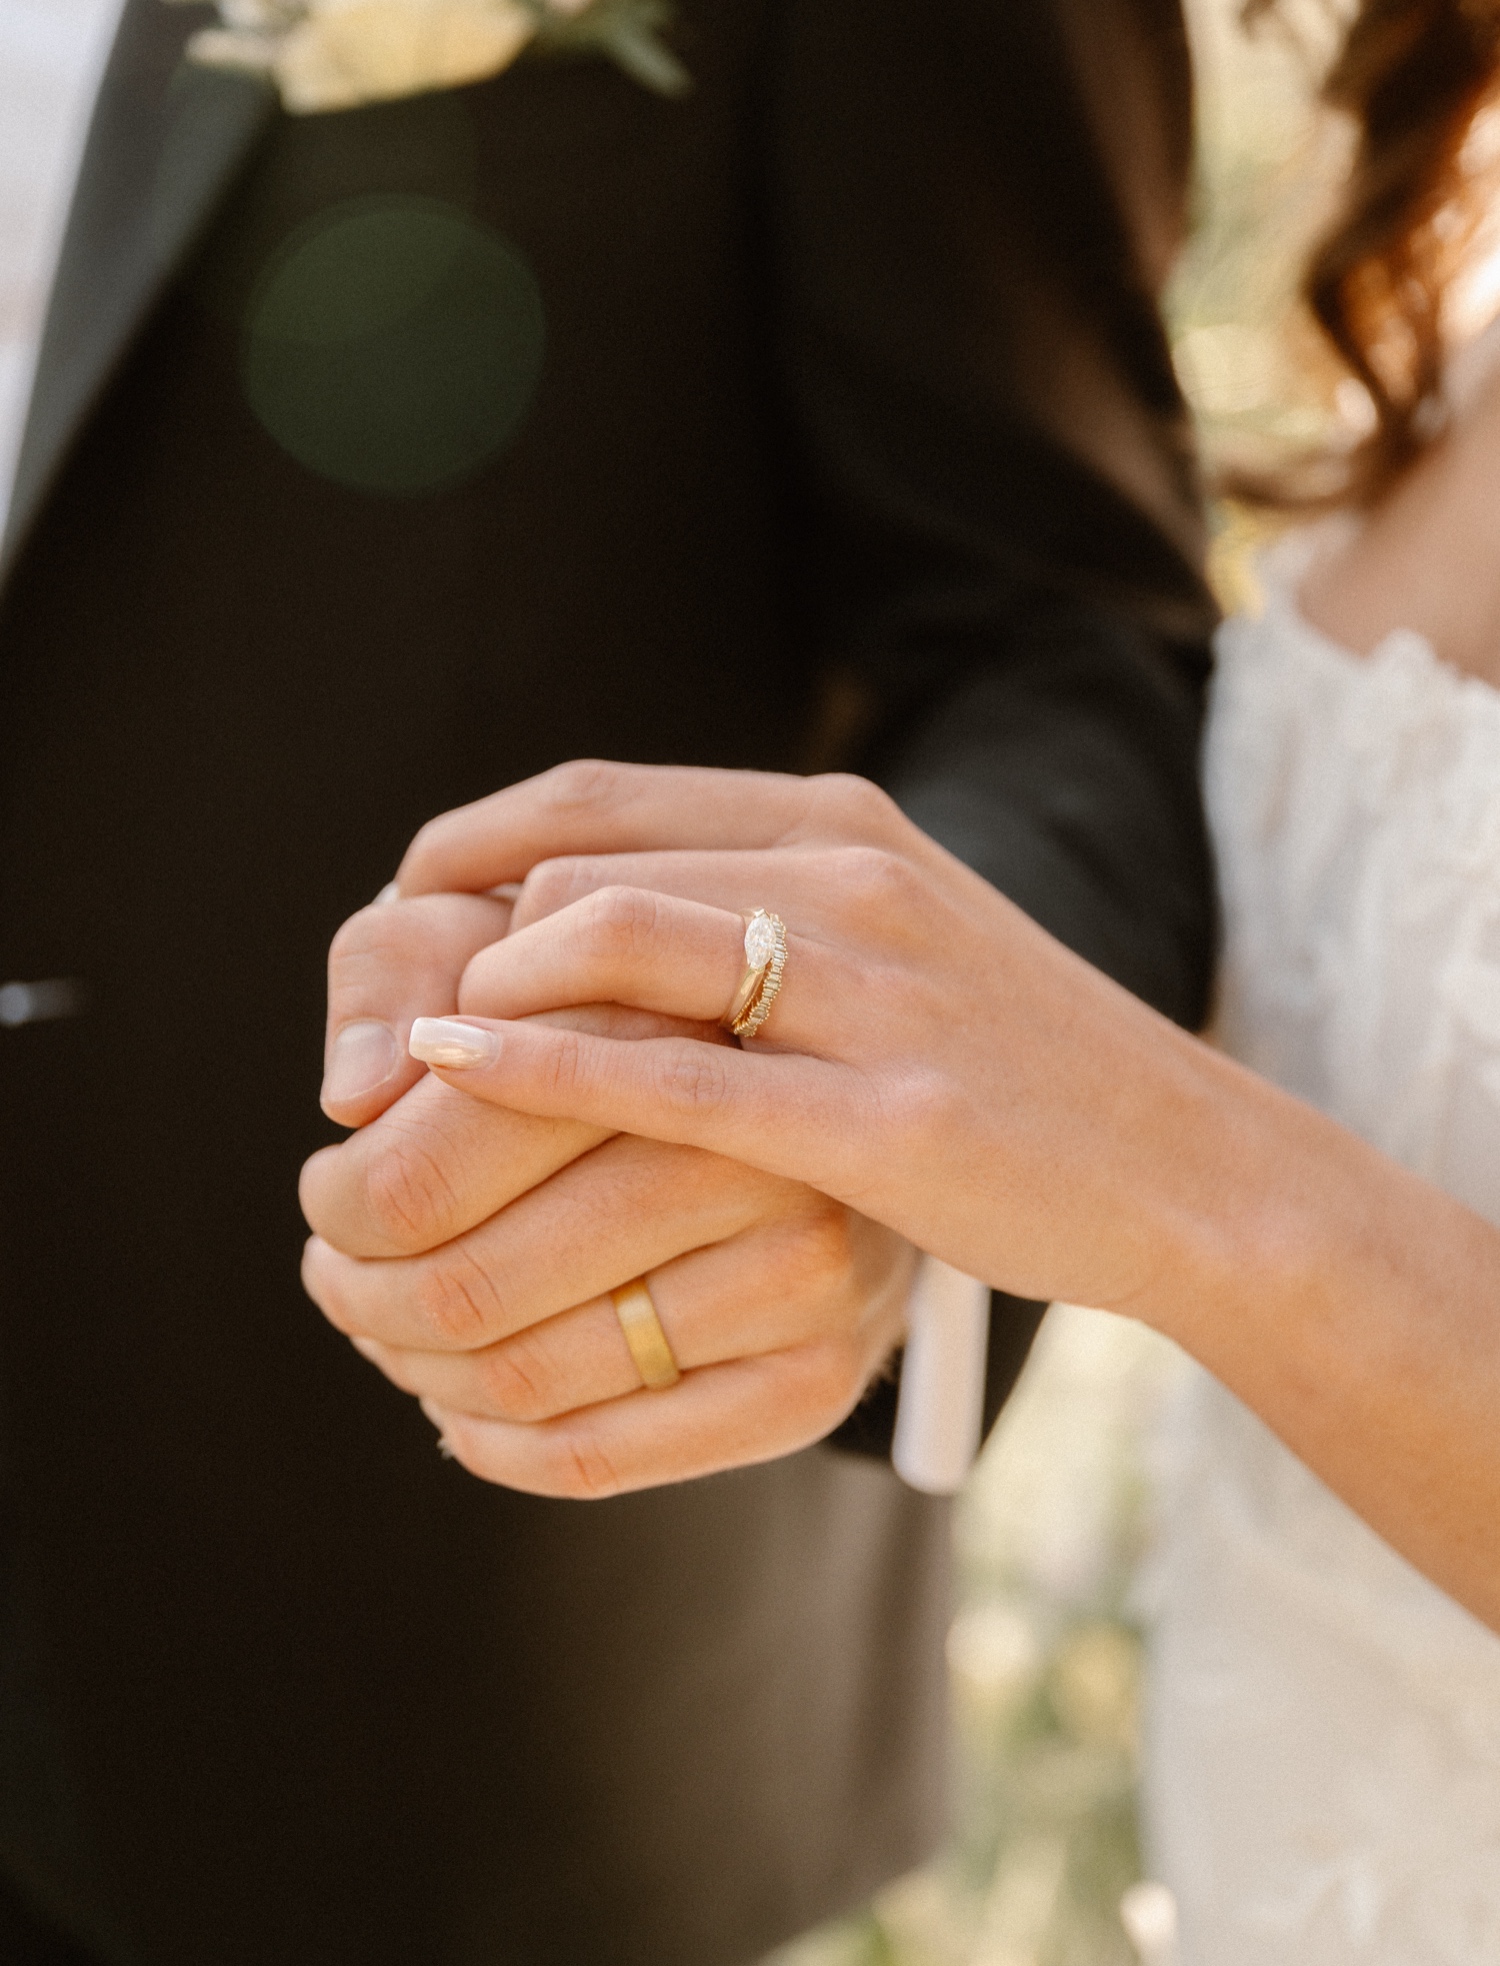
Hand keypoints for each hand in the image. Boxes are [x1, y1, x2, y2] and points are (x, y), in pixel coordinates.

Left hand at [301, 884, 916, 1494]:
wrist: (871, 1100)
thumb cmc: (631, 1003)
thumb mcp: (511, 929)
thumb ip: (406, 962)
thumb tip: (353, 1092)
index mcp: (685, 1012)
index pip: (442, 1141)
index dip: (351, 1190)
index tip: (332, 1188)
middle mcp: (765, 1144)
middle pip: (472, 1274)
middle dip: (363, 1290)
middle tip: (335, 1270)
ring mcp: (808, 1272)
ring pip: (523, 1370)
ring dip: (411, 1366)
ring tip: (384, 1326)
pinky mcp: (819, 1380)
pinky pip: (599, 1456)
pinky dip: (491, 1444)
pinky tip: (458, 1405)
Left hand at [386, 759, 1184, 1313]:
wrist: (1189, 1169)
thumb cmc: (1020, 1068)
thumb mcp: (897, 948)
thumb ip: (759, 918)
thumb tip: (590, 922)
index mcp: (843, 826)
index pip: (601, 796)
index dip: (472, 845)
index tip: (405, 907)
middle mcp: (852, 879)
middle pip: (585, 863)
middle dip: (458, 933)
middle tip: (388, 1014)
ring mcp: (875, 993)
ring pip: (616, 942)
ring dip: (488, 993)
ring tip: (415, 1053)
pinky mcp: (889, 1118)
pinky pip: (675, 1079)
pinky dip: (543, 1072)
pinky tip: (462, 1082)